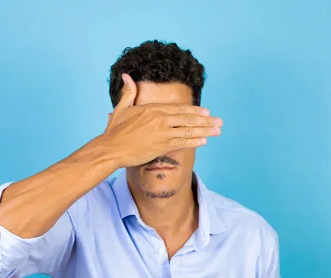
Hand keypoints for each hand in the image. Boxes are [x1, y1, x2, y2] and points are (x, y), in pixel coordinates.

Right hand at [101, 73, 222, 167]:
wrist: (111, 149)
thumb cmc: (114, 131)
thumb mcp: (121, 108)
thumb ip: (128, 92)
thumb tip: (126, 76)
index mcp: (153, 109)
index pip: (179, 108)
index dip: (194, 110)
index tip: (206, 111)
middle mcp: (160, 119)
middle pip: (188, 118)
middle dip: (206, 120)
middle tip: (219, 122)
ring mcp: (162, 133)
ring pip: (189, 130)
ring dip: (205, 131)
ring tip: (218, 131)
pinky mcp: (162, 146)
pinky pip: (182, 142)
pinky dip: (194, 141)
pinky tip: (205, 141)